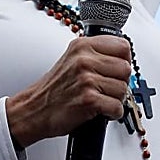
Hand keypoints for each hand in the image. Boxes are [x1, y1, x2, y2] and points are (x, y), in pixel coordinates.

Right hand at [6, 35, 133, 148]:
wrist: (33, 109)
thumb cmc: (54, 88)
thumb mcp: (72, 59)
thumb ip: (95, 54)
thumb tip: (123, 58)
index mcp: (82, 46)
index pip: (122, 46)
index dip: (124, 60)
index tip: (118, 69)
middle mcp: (84, 59)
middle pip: (126, 69)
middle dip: (120, 82)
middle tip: (108, 88)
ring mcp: (86, 79)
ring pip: (123, 89)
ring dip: (116, 99)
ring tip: (101, 99)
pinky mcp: (88, 99)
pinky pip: (117, 107)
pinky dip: (113, 113)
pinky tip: (101, 111)